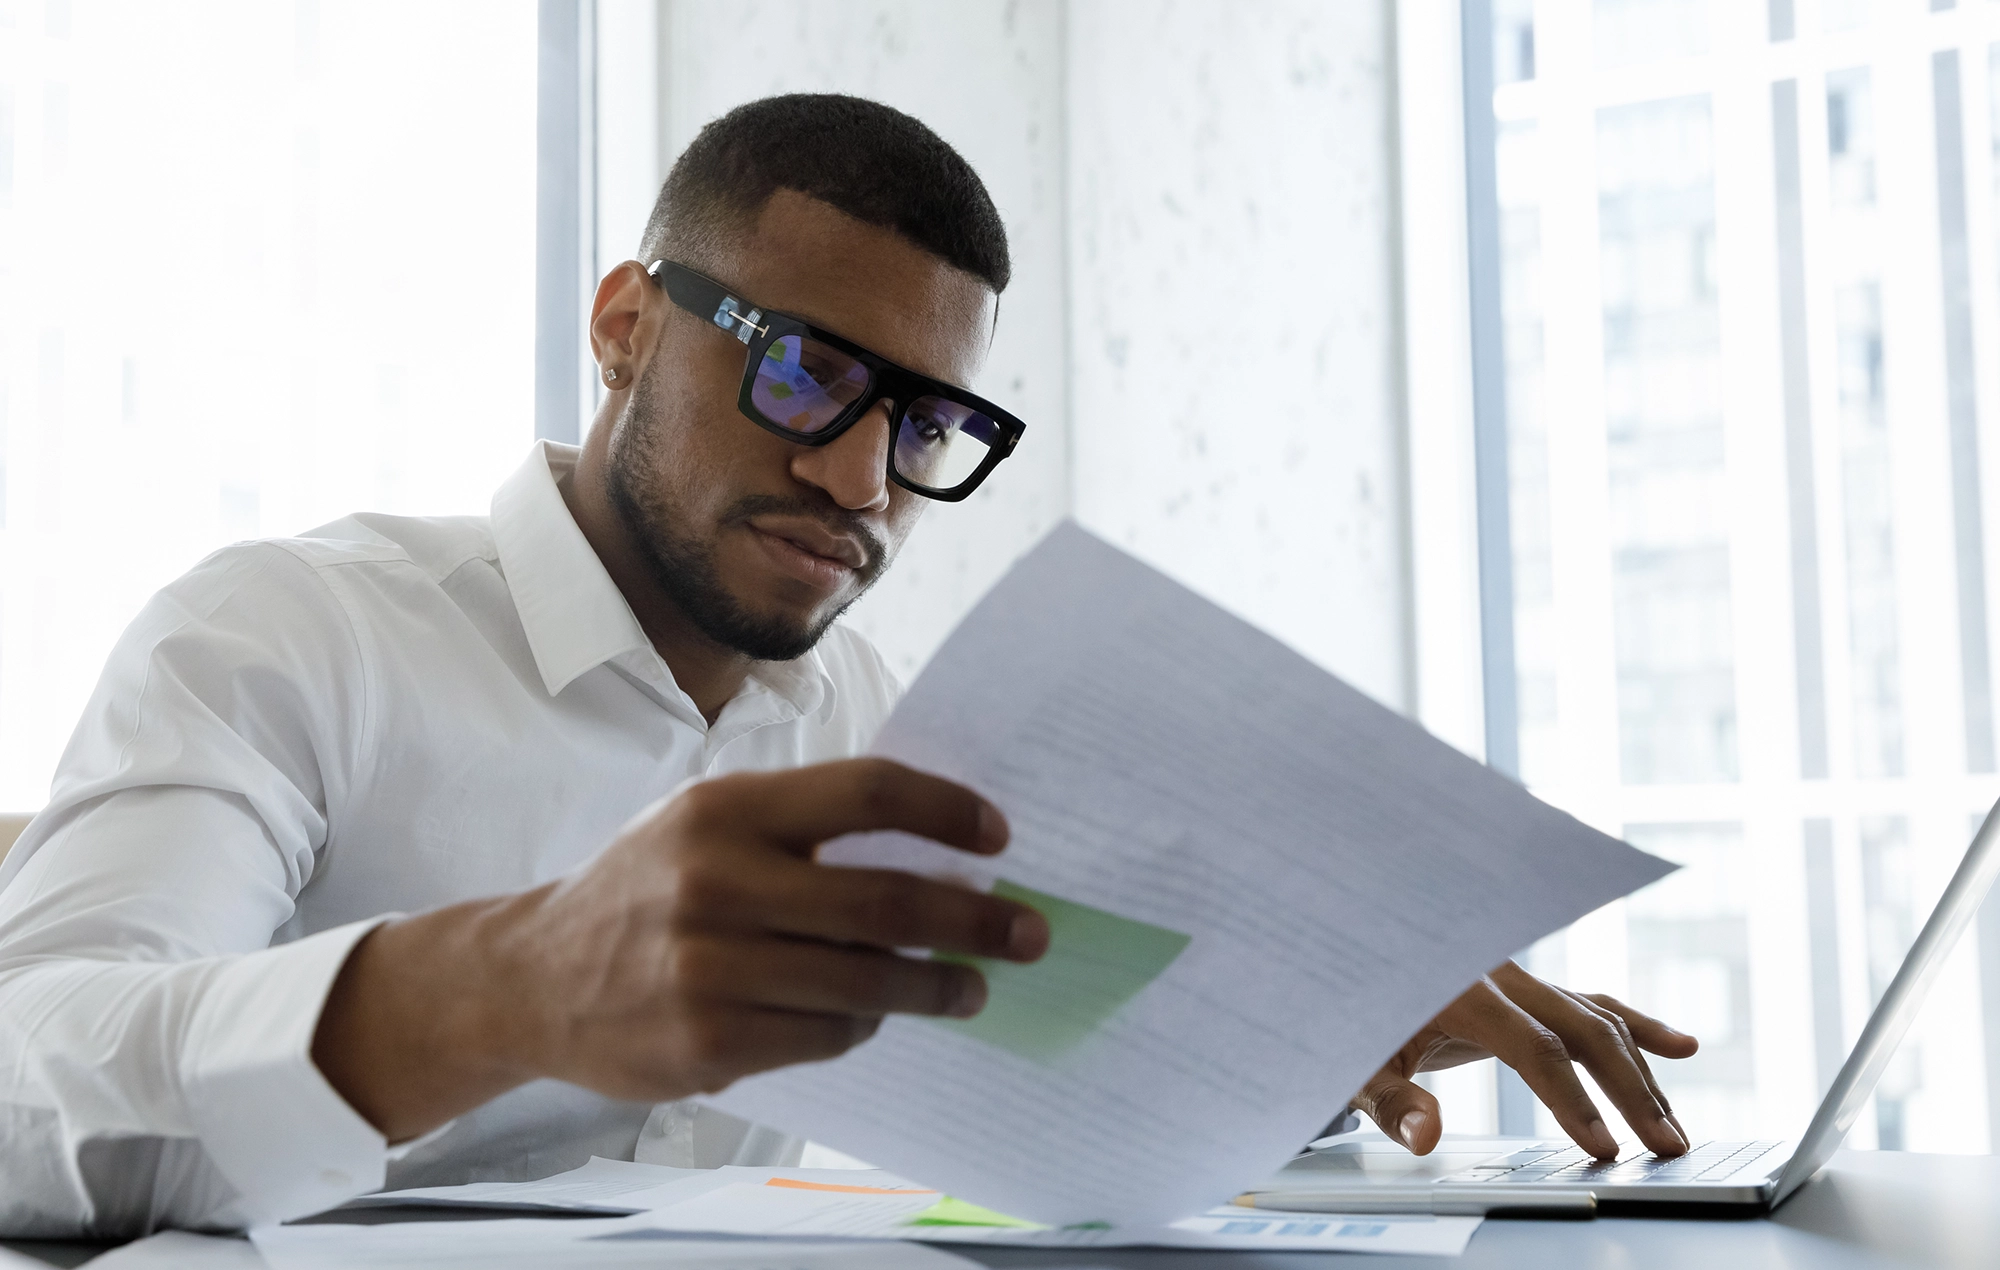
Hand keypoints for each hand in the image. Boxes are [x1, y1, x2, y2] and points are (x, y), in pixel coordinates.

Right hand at [314, 758, 1049, 1140]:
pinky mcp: (708, 1040)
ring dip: (937, 986)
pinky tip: (871, 1017)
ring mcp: (709, 967)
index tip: (998, 836)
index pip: (865, 794)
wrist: (534, 977)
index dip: (945, 811)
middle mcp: (716, 881)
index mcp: (726, 810)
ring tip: (972, 987)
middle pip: (884, 899)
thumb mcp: (707, 827)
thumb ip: (803, 830)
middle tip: (1029, 932)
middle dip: (975, 920)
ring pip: (867, 981)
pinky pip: (826, 1037)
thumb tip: (935, 850)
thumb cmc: (646, 890)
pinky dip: (863, 1027)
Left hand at [1348, 961, 1699, 1159]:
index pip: (1533, 1046)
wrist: (1347, 959)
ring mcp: (1518, 977)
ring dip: (1641, 1073)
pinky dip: (1635, 1024)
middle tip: (1667, 1146)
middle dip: (1632, 1090)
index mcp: (1459, 986)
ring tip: (1674, 1130)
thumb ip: (1390, 1101)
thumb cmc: (1349, 1015)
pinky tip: (1682, 1046)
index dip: (1572, 1099)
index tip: (1603, 1146)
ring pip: (1596, 1017)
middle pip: (1583, 1027)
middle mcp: (1499, 973)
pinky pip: (1589, 1002)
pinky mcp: (1526, 990)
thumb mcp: (1355, 1062)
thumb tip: (1426, 1137)